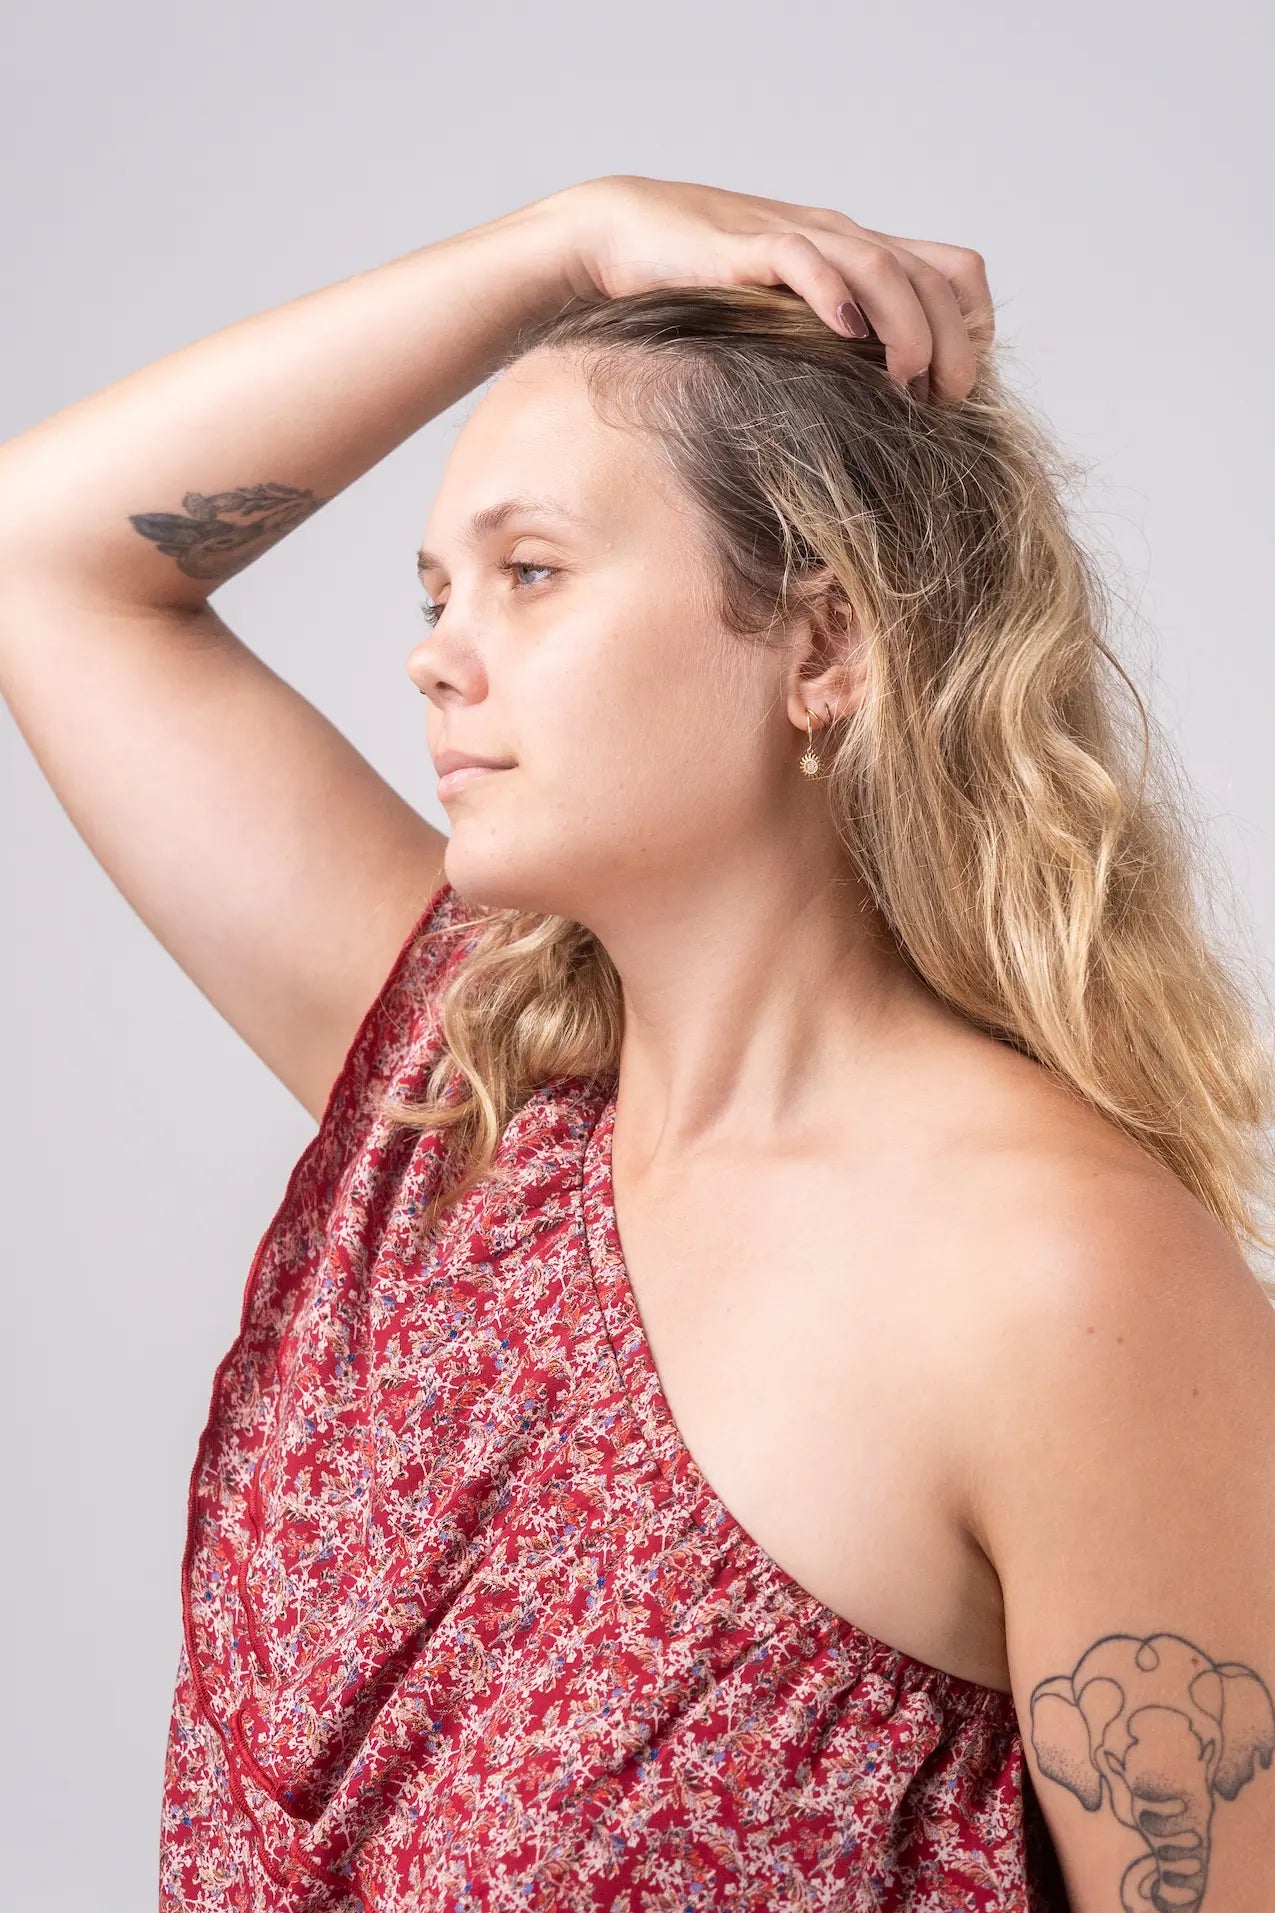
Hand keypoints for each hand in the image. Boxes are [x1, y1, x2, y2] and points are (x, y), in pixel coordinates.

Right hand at [551, 173, 993, 403]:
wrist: (626, 237)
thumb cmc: (704, 291)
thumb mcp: (786, 323)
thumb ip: (830, 350)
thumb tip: (876, 413)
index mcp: (859, 254)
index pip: (955, 271)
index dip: (972, 325)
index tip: (958, 385)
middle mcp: (841, 239)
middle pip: (933, 276)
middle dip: (954, 342)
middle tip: (945, 398)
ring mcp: (797, 239)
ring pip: (882, 267)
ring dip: (908, 326)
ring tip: (905, 378)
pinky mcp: (745, 249)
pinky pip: (803, 261)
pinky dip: (833, 294)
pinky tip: (845, 332)